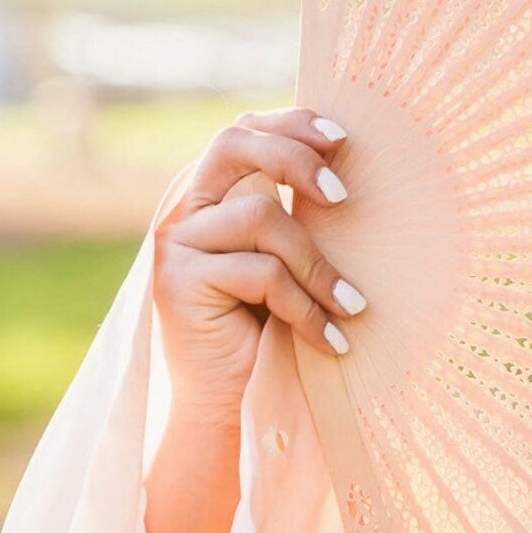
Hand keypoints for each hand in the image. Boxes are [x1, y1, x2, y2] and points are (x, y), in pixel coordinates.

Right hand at [151, 106, 366, 421]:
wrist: (227, 408)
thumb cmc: (268, 334)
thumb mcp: (289, 265)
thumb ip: (298, 218)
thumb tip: (356, 176)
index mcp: (211, 194)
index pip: (244, 132)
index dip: (291, 124)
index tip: (344, 138)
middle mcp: (185, 209)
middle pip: (235, 145)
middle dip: (295, 159)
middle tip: (343, 197)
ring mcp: (175, 243)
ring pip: (261, 217)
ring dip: (318, 266)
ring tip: (353, 308)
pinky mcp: (176, 282)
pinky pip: (261, 274)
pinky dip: (306, 308)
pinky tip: (331, 341)